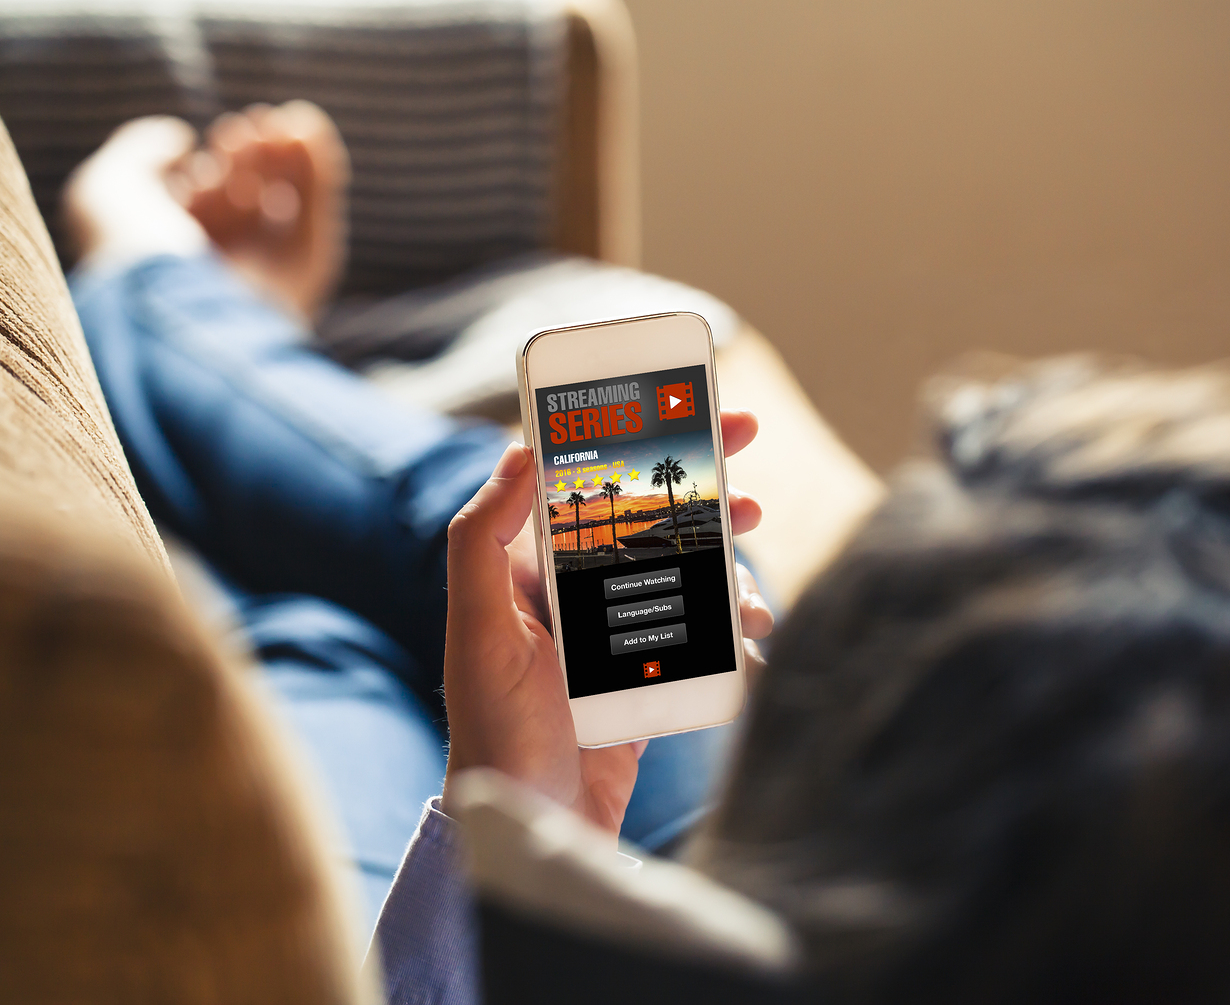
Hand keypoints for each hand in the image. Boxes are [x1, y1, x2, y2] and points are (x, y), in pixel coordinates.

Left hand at [442, 410, 772, 833]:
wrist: (533, 826)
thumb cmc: (493, 730)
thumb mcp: (475, 629)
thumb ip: (481, 539)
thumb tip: (519, 451)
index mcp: (530, 567)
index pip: (583, 479)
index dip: (630, 435)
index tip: (676, 404)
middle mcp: (575, 590)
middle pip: (647, 513)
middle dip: (697, 479)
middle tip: (743, 453)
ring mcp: (618, 631)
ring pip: (685, 566)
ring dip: (725, 552)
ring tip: (754, 557)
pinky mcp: (651, 672)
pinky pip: (702, 628)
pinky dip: (732, 620)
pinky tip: (752, 628)